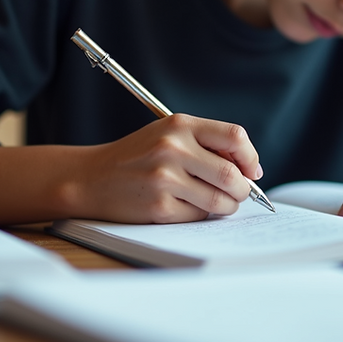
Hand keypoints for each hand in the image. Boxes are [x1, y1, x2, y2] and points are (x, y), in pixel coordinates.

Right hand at [73, 113, 262, 223]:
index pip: (235, 137)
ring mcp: (165, 179)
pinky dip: (200, 215)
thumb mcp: (167, 134)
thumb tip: (250, 171)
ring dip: (226, 206)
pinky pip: (199, 215)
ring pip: (220, 200)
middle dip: (243, 190)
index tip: (251, 171)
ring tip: (215, 202)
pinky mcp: (159, 206)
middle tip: (239, 194)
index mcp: (179, 125)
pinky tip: (184, 206)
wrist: (91, 178)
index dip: (250, 157)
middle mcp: (172, 148)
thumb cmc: (136, 157)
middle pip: (232, 174)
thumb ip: (206, 144)